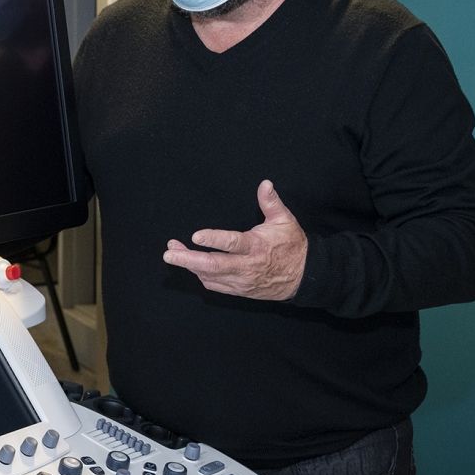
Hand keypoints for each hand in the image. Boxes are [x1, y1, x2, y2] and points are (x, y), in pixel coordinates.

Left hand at [162, 179, 306, 299]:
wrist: (305, 278)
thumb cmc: (292, 246)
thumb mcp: (285, 221)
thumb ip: (271, 202)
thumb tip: (265, 183)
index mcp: (257, 246)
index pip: (232, 243)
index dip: (213, 240)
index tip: (194, 236)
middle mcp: (247, 266)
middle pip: (214, 265)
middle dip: (188, 259)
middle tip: (169, 253)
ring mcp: (242, 281)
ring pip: (210, 276)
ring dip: (190, 266)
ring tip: (172, 253)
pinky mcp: (240, 290)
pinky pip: (215, 285)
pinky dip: (201, 276)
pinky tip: (191, 266)